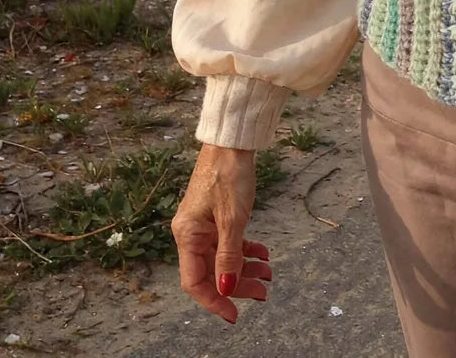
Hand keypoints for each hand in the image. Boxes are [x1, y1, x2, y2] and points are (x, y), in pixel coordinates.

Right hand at [172, 144, 271, 323]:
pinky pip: (229, 241)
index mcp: (187, 235)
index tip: (235, 313)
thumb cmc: (229, 175)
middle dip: (237, 284)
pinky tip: (263, 253)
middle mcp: (191, 233)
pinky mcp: (216, 215)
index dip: (214, 300)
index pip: (195, 281)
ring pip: (223, 258)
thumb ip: (228, 257)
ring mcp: (204, 224)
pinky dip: (246, 250)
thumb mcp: (233, 219)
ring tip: (268, 274)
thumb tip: (225, 289)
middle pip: (212, 271)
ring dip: (245, 268)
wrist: (232, 141)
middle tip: (262, 293)